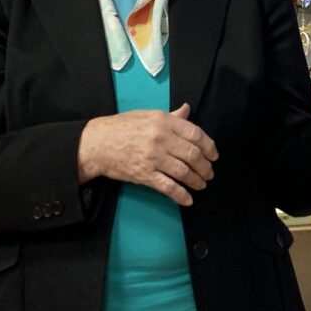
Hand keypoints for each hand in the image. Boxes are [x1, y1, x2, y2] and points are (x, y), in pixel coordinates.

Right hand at [77, 103, 217, 205]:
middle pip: (193, 154)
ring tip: (202, 184)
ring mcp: (153, 158)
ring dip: (197, 180)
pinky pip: (168, 187)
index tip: (213, 155)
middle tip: (209, 172)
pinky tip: (188, 200)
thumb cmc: (121, 127)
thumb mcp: (147, 115)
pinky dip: (181, 195)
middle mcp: (160, 138)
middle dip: (205, 166)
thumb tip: (187, 110)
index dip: (209, 146)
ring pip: (184, 172)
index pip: (196, 134)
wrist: (96, 143)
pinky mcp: (144, 175)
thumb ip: (170, 116)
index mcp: (163, 121)